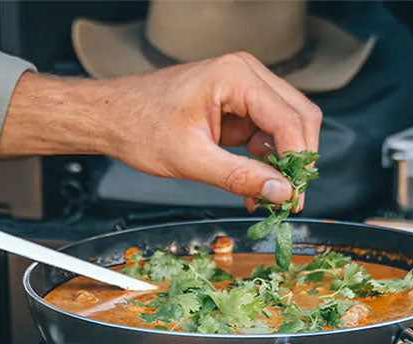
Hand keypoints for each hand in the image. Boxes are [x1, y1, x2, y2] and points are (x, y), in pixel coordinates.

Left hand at [0, 54, 321, 209]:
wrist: (113, 116)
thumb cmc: (140, 126)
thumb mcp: (190, 159)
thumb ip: (238, 176)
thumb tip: (280, 192)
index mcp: (235, 77)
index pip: (290, 120)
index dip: (298, 162)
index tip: (295, 198)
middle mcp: (246, 74)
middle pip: (299, 117)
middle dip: (297, 161)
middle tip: (288, 200)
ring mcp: (244, 87)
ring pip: (287, 126)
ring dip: (281, 163)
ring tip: (265, 197)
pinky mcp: (238, 104)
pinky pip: (266, 132)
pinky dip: (265, 160)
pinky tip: (253, 185)